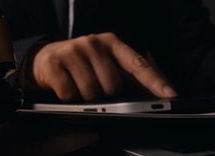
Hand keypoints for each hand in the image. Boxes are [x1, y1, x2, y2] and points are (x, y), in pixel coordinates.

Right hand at [33, 33, 176, 101]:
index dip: (156, 81)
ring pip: (92, 92)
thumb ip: (128, 75)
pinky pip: (70, 94)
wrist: (44, 57)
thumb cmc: (82, 63)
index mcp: (112, 43)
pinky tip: (65, 85)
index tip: (170, 94)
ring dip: (86, 97)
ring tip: (79, 84)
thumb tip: (153, 94)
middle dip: (106, 93)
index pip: (139, 64)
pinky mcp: (54, 63)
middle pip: (113, 85)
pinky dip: (68, 97)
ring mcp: (73, 51)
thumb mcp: (106, 62)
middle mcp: (94, 43)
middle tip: (95, 84)